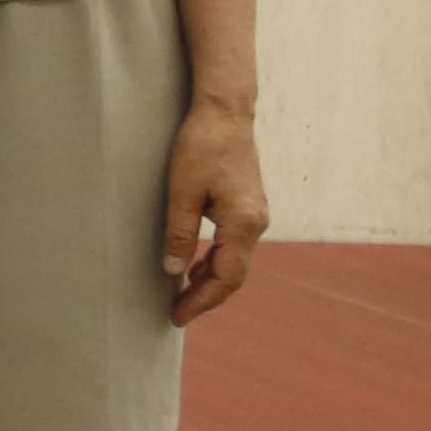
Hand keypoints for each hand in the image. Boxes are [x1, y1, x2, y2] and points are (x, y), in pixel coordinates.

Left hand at [161, 96, 266, 326]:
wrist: (225, 113)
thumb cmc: (201, 146)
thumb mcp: (181, 189)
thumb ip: (180, 231)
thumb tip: (173, 270)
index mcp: (243, 223)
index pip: (226, 278)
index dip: (201, 301)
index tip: (178, 317)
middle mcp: (257, 224)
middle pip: (233, 275)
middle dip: (205, 296)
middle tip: (176, 312)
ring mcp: (255, 215)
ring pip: (235, 261)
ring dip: (210, 279)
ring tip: (180, 294)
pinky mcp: (248, 206)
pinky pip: (234, 245)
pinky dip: (215, 260)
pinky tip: (195, 265)